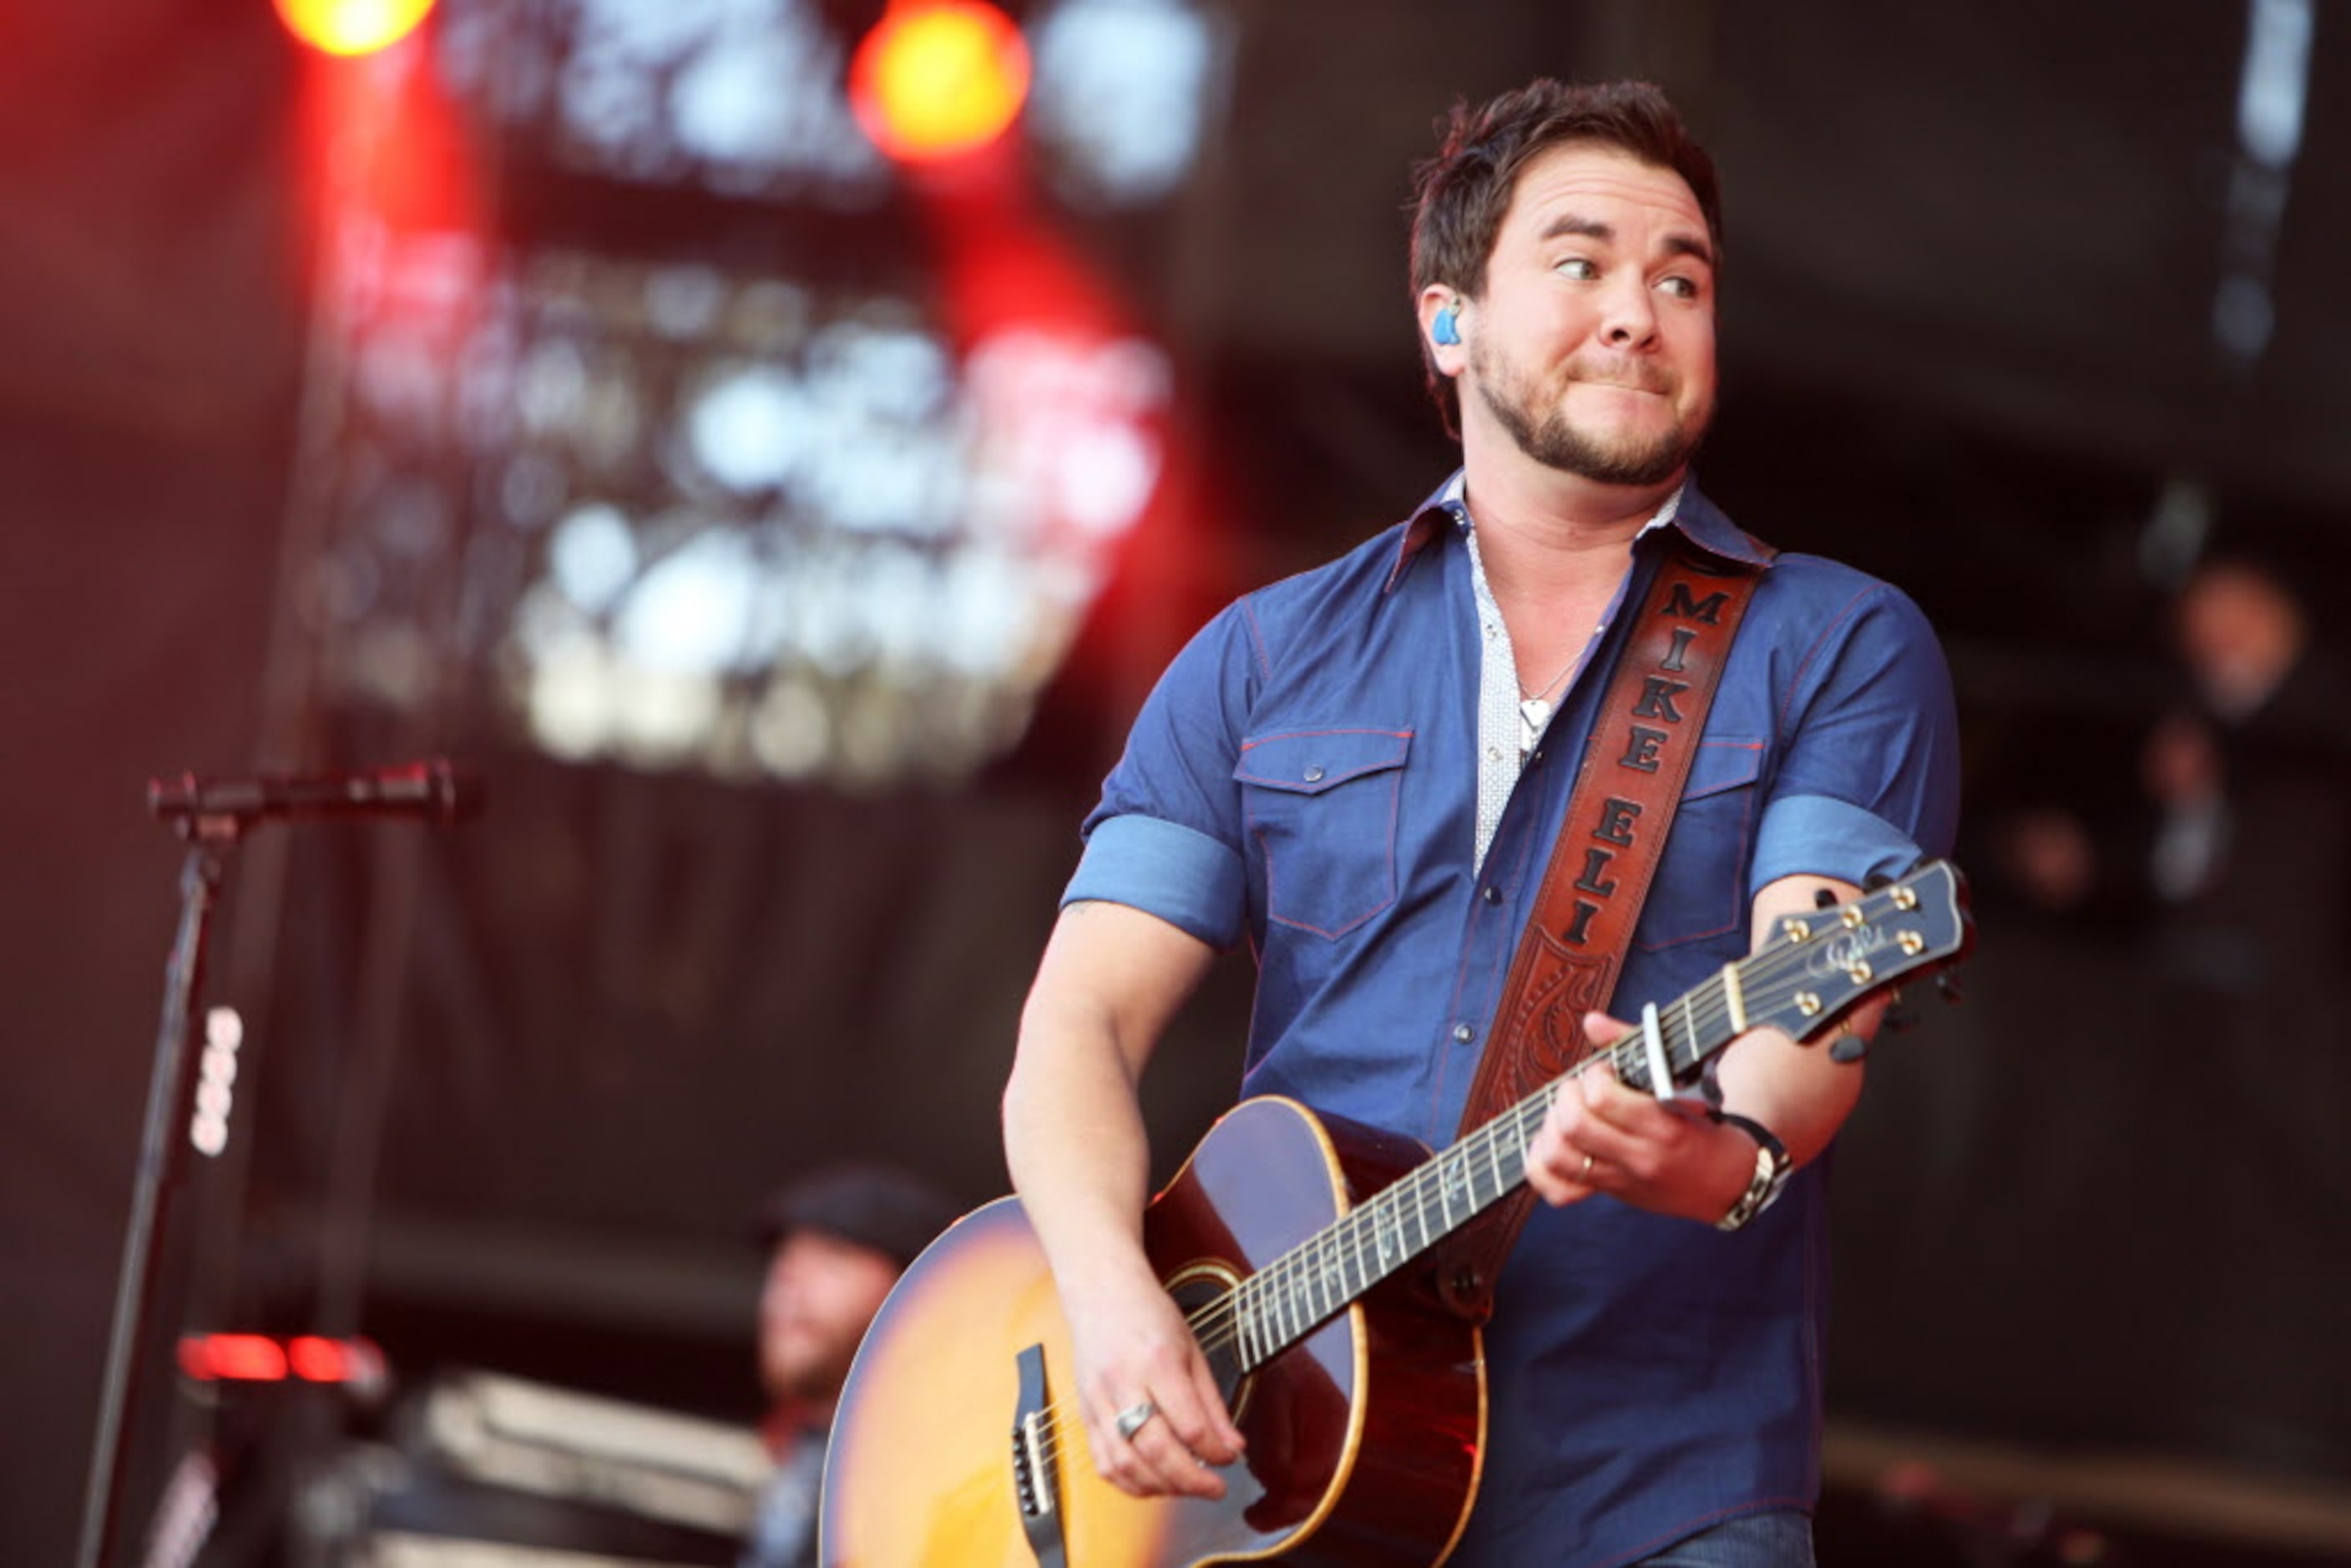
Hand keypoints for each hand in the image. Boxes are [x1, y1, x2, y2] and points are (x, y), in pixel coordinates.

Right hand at [1062, 1261, 1246, 1499]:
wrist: (1101, 1292)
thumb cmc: (1149, 1314)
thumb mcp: (1193, 1350)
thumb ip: (1211, 1404)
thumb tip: (1232, 1447)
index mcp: (1157, 1361)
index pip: (1189, 1425)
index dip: (1215, 1452)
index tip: (1231, 1458)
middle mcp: (1123, 1383)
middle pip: (1156, 1450)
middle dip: (1191, 1480)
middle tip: (1215, 1488)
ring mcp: (1098, 1400)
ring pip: (1126, 1464)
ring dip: (1161, 1487)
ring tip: (1186, 1486)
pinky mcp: (1084, 1412)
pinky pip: (1103, 1462)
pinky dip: (1129, 1482)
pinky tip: (1153, 1482)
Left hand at [1522, 1013, 1752, 1223]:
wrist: (1727, 1181)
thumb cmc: (1703, 1121)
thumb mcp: (1682, 1079)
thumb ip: (1633, 1045)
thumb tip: (1590, 1020)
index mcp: (1663, 1125)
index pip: (1602, 1099)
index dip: (1593, 1076)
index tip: (1603, 1072)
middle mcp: (1640, 1156)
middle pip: (1574, 1126)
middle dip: (1567, 1096)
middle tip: (1579, 1090)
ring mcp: (1623, 1180)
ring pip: (1558, 1157)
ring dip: (1551, 1127)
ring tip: (1566, 1114)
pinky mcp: (1611, 1193)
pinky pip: (1557, 1191)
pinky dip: (1541, 1167)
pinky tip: (1553, 1145)